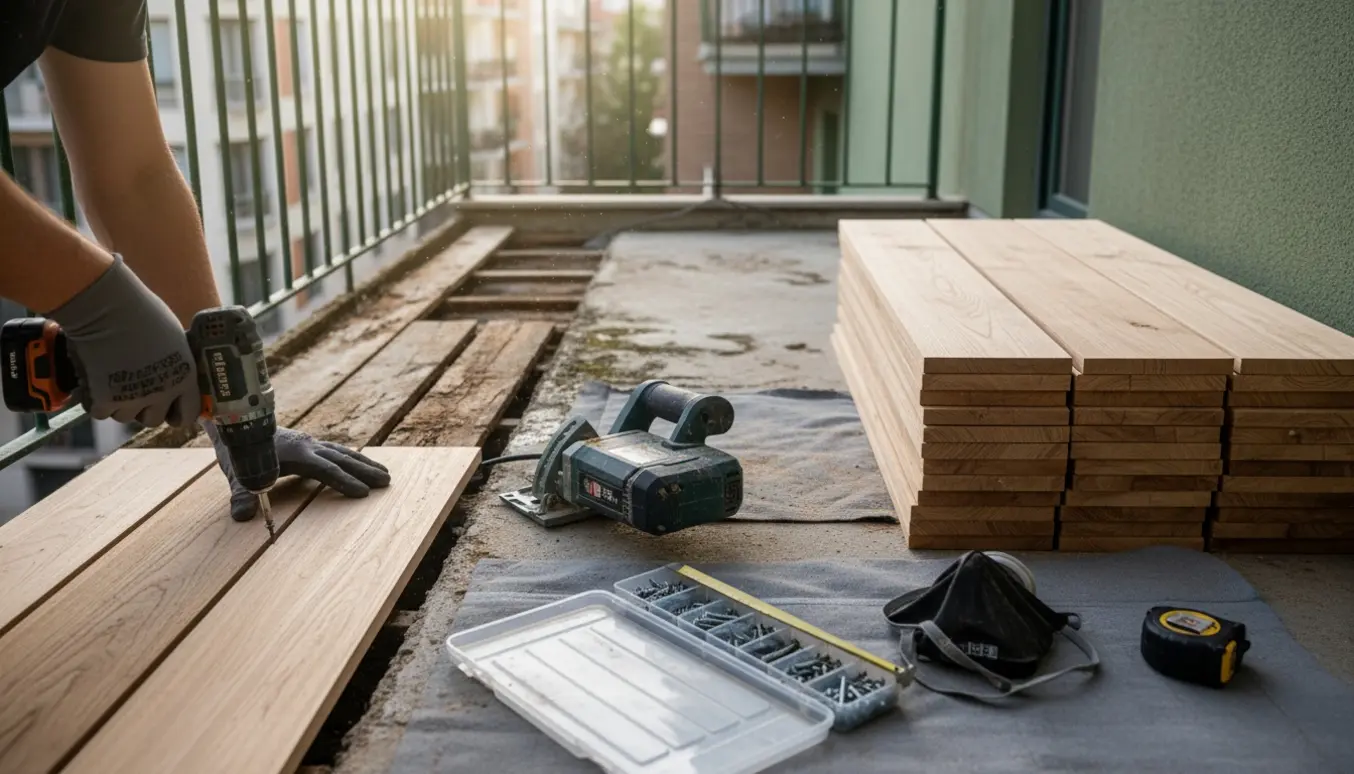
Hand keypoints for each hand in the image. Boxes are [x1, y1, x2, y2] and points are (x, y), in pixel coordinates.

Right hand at [46, 254, 199, 426]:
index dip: (176, 413)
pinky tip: (94, 380)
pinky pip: (100, 412)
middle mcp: (162, 393)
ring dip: (117, 403)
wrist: (106, 307)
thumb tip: (174, 373)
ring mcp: (133, 399)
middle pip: (153, 419)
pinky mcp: (104, 400)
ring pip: (124, 416)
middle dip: (143, 408)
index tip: (167, 409)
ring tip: (111, 378)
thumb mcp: (174, 339)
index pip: (188, 414)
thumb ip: (175, 363)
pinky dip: (95, 400)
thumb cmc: (142, 313)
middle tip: (133, 390)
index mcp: (185, 378)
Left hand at [204, 423, 391, 521]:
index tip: (363, 493)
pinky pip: (336, 450)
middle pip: (342, 459)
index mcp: (296, 453)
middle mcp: (308, 445)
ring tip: (384, 473)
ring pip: (343, 452)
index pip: (326, 470)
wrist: (236, 421)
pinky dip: (351, 458)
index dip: (344, 481)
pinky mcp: (308, 443)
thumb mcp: (237, 474)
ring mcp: (310, 442)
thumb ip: (242, 495)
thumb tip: (242, 516)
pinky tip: (359, 464)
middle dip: (365, 470)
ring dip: (364, 463)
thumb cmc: (237, 449)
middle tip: (387, 481)